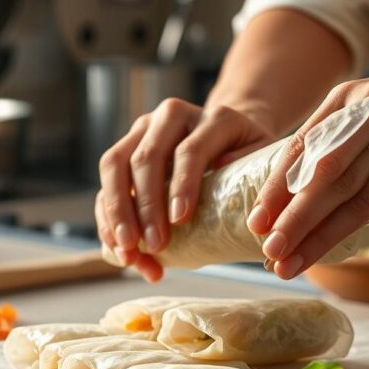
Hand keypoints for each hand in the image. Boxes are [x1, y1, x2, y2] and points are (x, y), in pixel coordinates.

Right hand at [96, 98, 275, 281]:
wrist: (231, 138)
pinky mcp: (124, 150)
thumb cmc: (249, 158)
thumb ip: (250, 175)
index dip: (182, 185)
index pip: (189, 150)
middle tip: (154, 244)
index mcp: (212, 116)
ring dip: (117, 213)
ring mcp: (142, 131)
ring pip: (114, 165)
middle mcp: (170, 116)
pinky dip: (107, 219)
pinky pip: (105, 183)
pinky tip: (118, 249)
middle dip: (146, 206)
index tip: (180, 220)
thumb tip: (227, 191)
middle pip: (145, 158)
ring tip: (128, 251)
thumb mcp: (262, 161)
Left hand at [247, 35, 368, 278]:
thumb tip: (308, 186)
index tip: (253, 223)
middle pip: (312, 171)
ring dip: (309, 227)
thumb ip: (347, 143)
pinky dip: (347, 222)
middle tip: (265, 249)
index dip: (273, 189)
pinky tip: (329, 244)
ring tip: (286, 257)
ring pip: (339, 184)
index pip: (297, 151)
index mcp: (340, 101)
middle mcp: (357, 107)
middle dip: (285, 214)